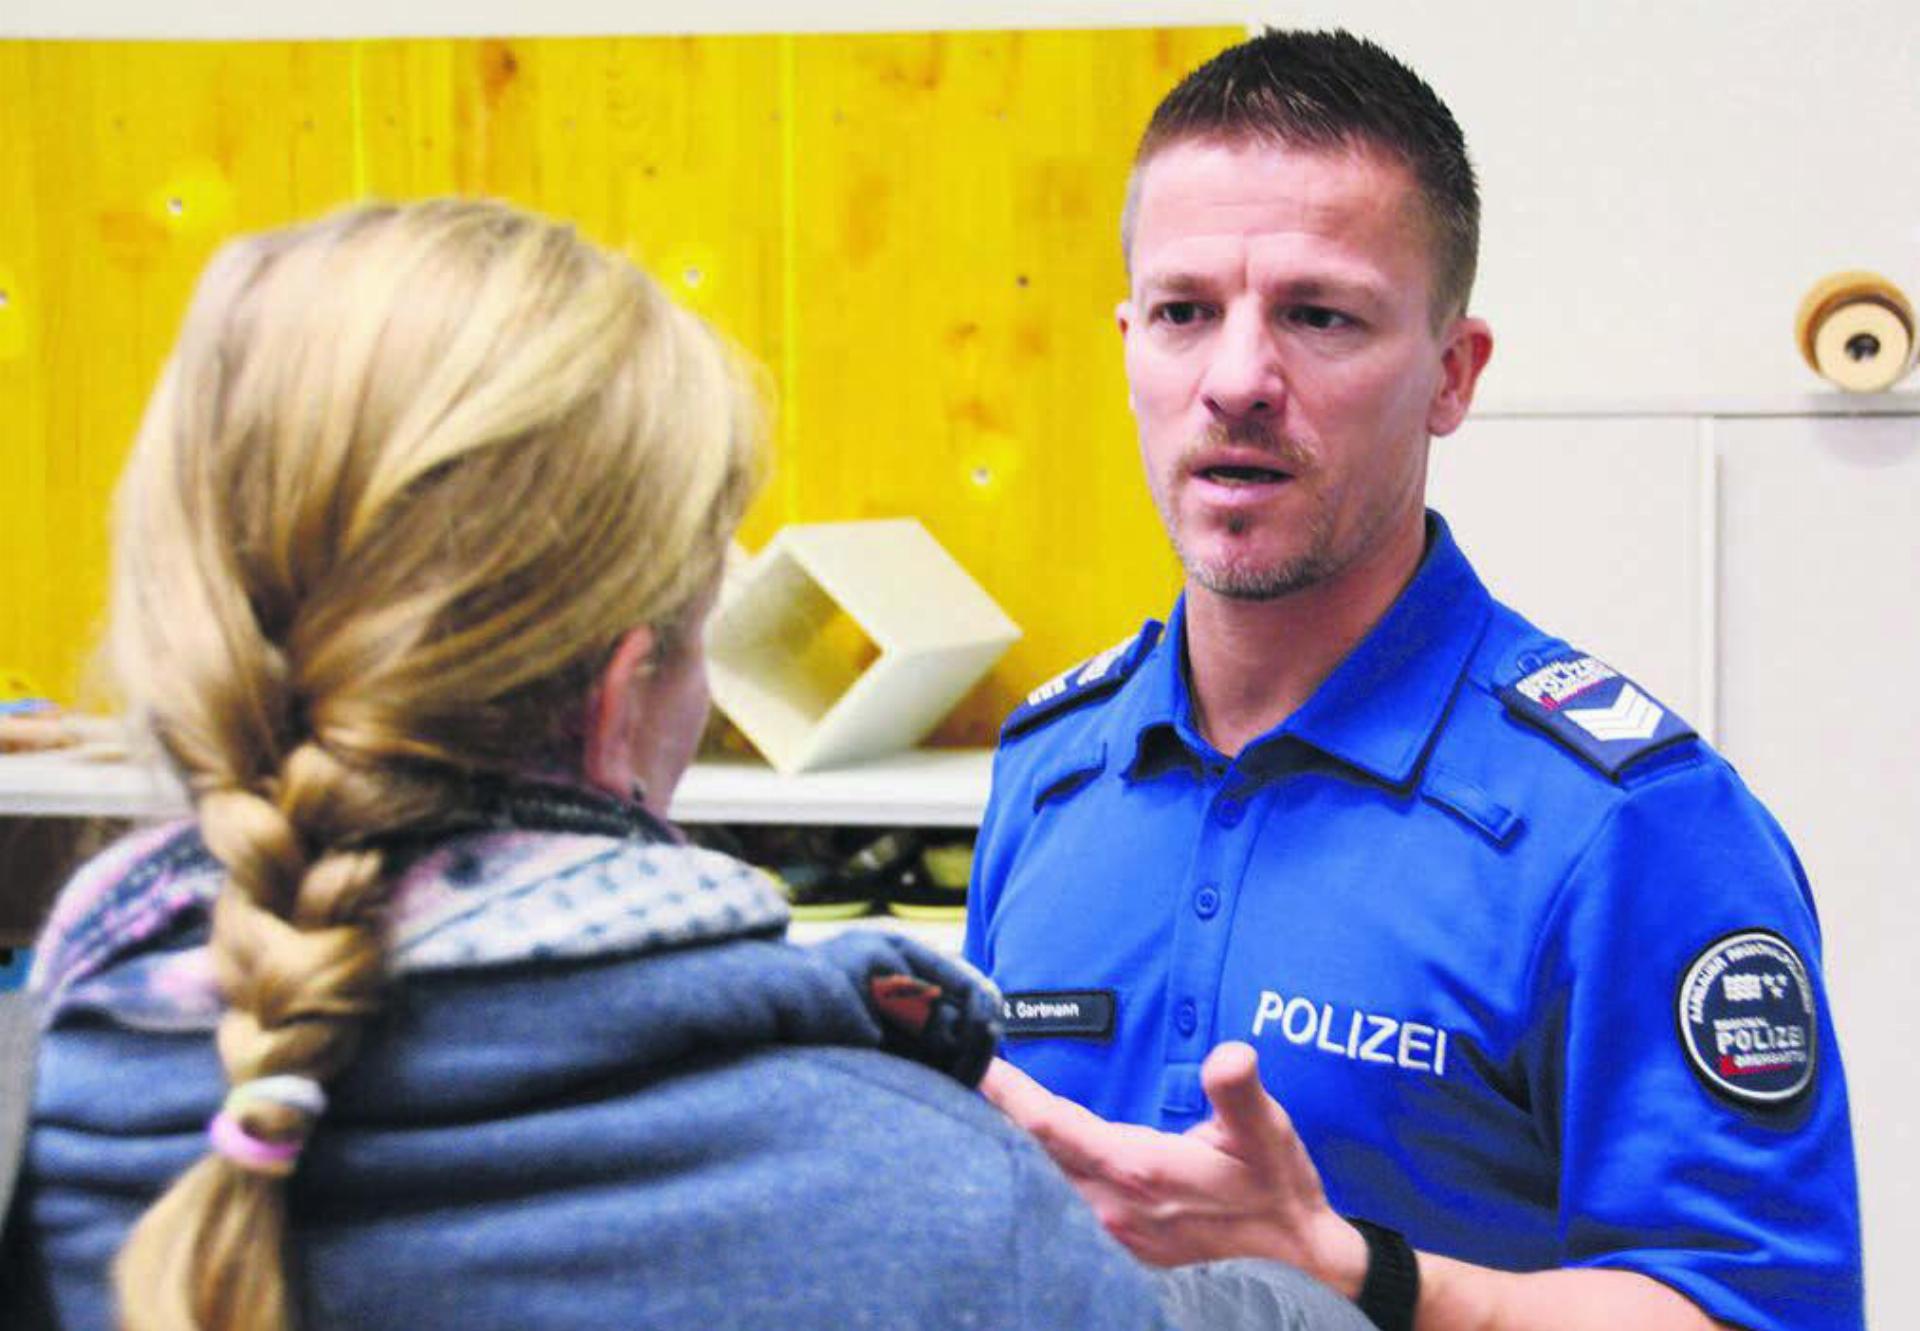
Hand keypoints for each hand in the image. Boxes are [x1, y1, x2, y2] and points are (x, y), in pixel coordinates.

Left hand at [980, 1042, 1366, 1290]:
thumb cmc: (1277, 1193)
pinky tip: (1016, 1162)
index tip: (970, 1061)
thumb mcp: (1267, 1135)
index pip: (1048, 1125)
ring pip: (1035, 1185)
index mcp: (1136, 1170)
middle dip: (988, 1117)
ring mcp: (1107, 1235)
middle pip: (1025, 1156)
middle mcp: (1109, 1207)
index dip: (1005, 1092)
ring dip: (1005, 1148)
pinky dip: (1029, 1180)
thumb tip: (1231, 1054)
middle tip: (950, 1071)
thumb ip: (1239, 1092)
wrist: (1298, 1269)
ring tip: (972, 1108)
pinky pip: (1054, 1210)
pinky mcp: (1115, 1252)